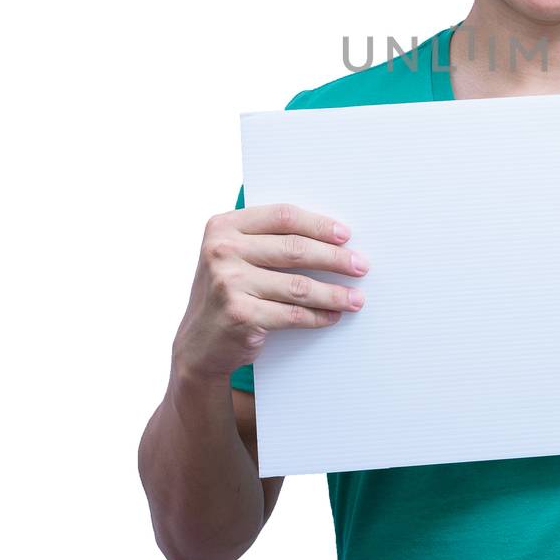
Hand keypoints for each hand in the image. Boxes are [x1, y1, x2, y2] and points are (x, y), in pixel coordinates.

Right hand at [171, 203, 370, 385]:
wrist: (198, 343)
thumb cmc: (229, 291)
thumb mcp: (235, 256)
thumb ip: (268, 239)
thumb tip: (332, 236)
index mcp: (223, 226)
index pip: (282, 216)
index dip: (319, 224)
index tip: (346, 235)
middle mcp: (221, 250)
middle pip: (294, 249)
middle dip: (335, 258)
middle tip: (361, 265)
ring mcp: (227, 283)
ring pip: (298, 286)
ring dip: (333, 293)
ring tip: (356, 298)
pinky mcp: (239, 314)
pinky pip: (292, 314)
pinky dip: (318, 316)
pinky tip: (333, 316)